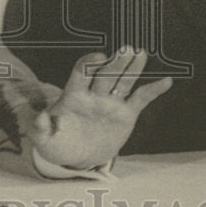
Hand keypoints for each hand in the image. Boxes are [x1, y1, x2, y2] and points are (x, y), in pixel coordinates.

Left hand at [31, 47, 171, 169]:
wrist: (77, 157)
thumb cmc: (59, 144)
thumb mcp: (46, 140)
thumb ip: (41, 128)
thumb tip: (39, 118)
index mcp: (74, 95)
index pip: (81, 72)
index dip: (89, 63)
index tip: (99, 57)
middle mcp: (94, 94)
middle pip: (106, 74)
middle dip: (116, 62)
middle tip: (127, 49)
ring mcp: (111, 103)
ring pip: (124, 81)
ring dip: (132, 68)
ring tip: (141, 53)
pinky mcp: (126, 114)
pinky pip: (141, 99)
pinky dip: (153, 90)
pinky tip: (166, 81)